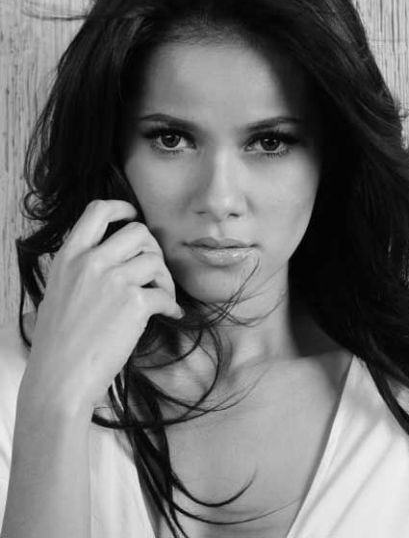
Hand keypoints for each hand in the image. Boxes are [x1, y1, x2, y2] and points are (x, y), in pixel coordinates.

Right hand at [20, 199, 182, 413]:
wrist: (60, 378)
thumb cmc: (58, 342)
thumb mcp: (58, 292)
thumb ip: (80, 269)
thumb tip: (110, 259)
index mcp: (69, 256)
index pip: (97, 211)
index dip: (121, 207)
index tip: (132, 215)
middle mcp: (91, 262)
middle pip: (138, 231)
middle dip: (152, 248)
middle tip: (153, 270)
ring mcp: (114, 281)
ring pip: (156, 260)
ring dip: (165, 279)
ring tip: (162, 297)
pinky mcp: (134, 303)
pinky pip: (166, 294)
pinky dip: (173, 305)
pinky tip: (170, 314)